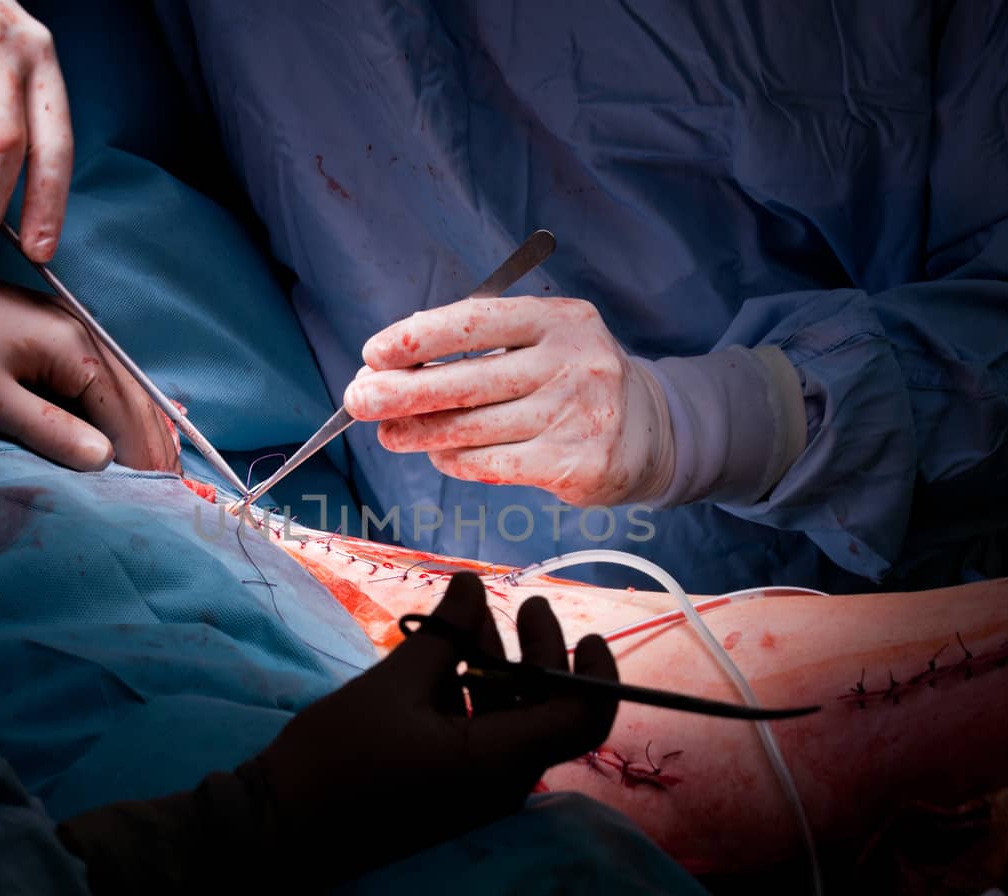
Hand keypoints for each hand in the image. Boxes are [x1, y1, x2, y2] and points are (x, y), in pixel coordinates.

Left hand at [0, 239, 179, 471]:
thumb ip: (49, 430)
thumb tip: (104, 461)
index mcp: (71, 346)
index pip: (124, 411)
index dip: (142, 454)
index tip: (160, 494)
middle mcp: (78, 331)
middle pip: (132, 394)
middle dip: (154, 440)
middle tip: (173, 485)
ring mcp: (63, 325)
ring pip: (118, 383)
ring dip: (139, 424)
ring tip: (157, 463)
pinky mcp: (43, 329)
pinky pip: (96, 375)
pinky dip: (115, 406)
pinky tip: (121, 427)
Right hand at [252, 572, 618, 878]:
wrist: (276, 831)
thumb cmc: (338, 758)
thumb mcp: (394, 684)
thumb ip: (444, 634)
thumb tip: (473, 585)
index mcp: (499, 761)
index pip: (582, 718)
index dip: (595, 672)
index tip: (584, 629)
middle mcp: (500, 783)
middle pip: (546, 711)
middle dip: (540, 654)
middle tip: (523, 605)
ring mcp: (473, 791)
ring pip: (509, 720)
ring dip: (499, 667)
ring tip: (469, 619)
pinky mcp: (446, 791)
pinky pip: (479, 737)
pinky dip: (470, 695)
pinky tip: (440, 659)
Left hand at [343, 297, 674, 505]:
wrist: (650, 431)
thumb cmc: (571, 381)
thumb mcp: (541, 345)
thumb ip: (480, 351)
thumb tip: (391, 370)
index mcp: (559, 319)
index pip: (476, 321)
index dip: (419, 337)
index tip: (374, 353)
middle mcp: (573, 363)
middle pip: (468, 380)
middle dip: (402, 392)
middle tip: (357, 401)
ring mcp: (577, 415)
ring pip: (474, 428)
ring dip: (420, 434)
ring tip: (388, 434)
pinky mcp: (576, 463)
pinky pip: (493, 464)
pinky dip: (457, 461)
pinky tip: (439, 456)